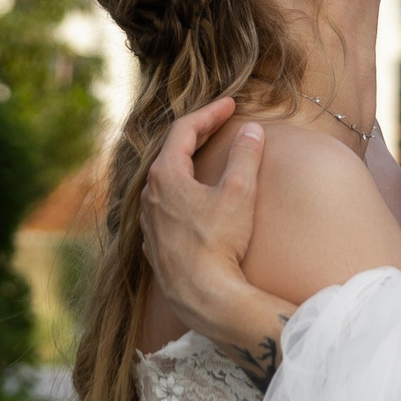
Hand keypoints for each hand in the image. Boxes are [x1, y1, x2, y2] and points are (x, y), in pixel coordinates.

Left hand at [139, 97, 265, 340]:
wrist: (202, 296)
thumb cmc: (218, 243)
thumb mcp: (238, 193)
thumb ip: (245, 156)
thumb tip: (251, 129)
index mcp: (165, 175)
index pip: (185, 129)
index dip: (209, 113)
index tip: (230, 104)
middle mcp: (149, 195)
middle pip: (170, 152)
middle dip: (196, 134)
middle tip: (219, 123)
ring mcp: (149, 221)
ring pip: (163, 180)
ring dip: (184, 163)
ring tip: (203, 156)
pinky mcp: (155, 244)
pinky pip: (163, 207)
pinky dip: (180, 193)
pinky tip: (193, 200)